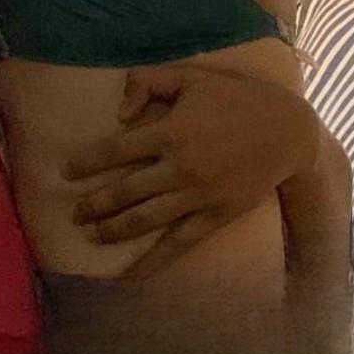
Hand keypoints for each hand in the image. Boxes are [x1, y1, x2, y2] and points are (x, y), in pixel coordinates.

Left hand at [64, 63, 328, 277]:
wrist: (288, 130)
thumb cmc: (236, 97)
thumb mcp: (190, 76)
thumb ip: (147, 82)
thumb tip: (118, 114)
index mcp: (170, 131)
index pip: (115, 150)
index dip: (86, 162)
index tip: (65, 171)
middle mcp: (180, 167)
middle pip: (124, 191)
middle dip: (94, 204)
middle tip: (74, 211)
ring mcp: (198, 195)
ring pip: (145, 219)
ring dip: (113, 230)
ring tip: (91, 235)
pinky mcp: (215, 216)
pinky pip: (178, 244)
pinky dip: (153, 263)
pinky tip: (130, 277)